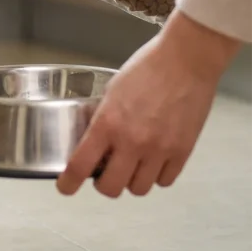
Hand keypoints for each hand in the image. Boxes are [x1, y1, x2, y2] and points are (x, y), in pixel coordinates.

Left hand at [57, 12, 238, 197]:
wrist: (186, 60)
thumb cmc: (148, 67)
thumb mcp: (112, 90)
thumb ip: (103, 118)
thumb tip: (96, 140)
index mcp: (108, 123)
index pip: (81, 165)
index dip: (69, 183)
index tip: (65, 188)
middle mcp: (132, 141)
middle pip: (111, 188)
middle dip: (104, 184)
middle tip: (105, 172)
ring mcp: (159, 150)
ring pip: (139, 189)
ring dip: (132, 180)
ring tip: (133, 163)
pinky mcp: (182, 152)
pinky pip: (165, 181)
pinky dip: (157, 175)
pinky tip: (154, 160)